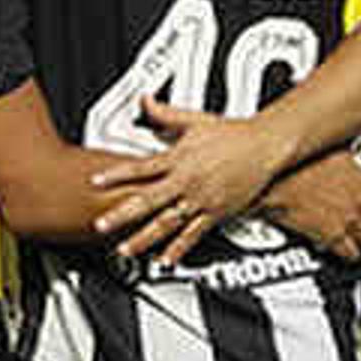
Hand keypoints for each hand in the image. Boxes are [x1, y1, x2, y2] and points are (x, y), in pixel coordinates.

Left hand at [87, 100, 301, 264]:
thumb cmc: (233, 134)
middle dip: (122, 214)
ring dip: (144, 238)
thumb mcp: (195, 120)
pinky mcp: (216, 213)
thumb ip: (165, 113)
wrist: (265, 146)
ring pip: (167, 222)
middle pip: (148, 200)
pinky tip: (165, 260)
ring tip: (126, 249)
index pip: (140, 167)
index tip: (95, 182)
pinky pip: (194, 234)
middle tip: (102, 225)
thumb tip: (145, 101)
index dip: (116, 175)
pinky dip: (178, 249)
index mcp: (178, 158)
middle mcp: (187, 181)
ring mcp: (201, 199)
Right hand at [253, 153, 360, 260]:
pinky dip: (350, 254)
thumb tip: (354, 158)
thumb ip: (351, 160)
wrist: (278, 180)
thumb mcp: (334, 152)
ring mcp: (348, 219)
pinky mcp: (332, 236)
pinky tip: (345, 251)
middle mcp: (360, 201)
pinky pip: (351, 253)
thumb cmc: (298, 164)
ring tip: (358, 241)